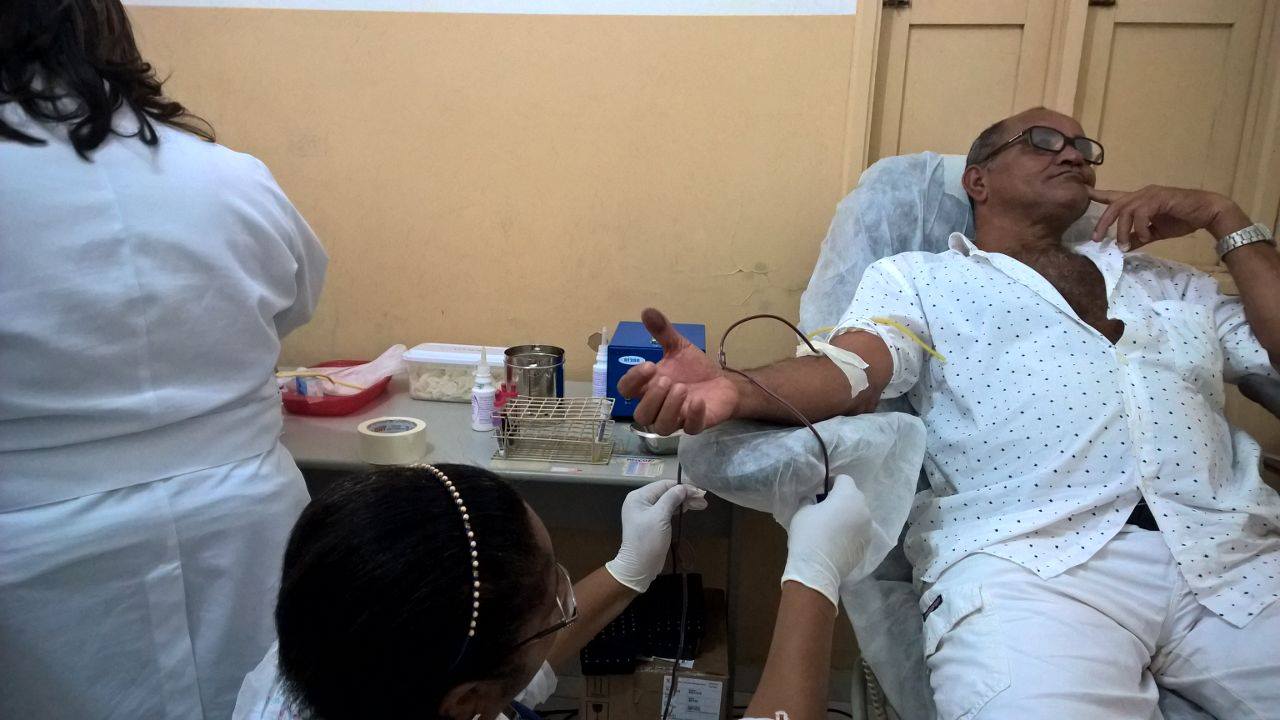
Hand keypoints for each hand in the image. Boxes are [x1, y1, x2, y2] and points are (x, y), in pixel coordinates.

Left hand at [605, 479, 707, 592]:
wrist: (639, 566)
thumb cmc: (648, 540)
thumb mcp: (660, 517)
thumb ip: (671, 499)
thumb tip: (684, 487)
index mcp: (639, 496)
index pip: (664, 485)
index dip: (682, 487)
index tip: (700, 492)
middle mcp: (641, 501)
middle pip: (666, 492)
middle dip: (685, 495)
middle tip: (703, 500)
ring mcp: (646, 512)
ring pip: (668, 502)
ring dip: (684, 502)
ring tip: (701, 505)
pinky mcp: (652, 522)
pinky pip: (666, 511)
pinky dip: (678, 509)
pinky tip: (688, 509)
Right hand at [616, 308, 739, 434]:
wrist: (722, 382)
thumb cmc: (694, 369)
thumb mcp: (678, 347)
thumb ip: (662, 332)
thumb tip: (647, 311)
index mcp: (648, 387)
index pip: (626, 390)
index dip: (632, 380)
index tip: (649, 365)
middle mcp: (658, 407)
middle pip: (641, 415)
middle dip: (651, 398)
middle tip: (666, 380)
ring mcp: (677, 419)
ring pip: (661, 427)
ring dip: (668, 408)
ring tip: (681, 388)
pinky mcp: (696, 425)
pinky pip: (690, 429)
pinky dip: (693, 416)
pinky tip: (699, 401)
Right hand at [780, 475, 869, 606]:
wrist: (817, 569)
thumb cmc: (808, 534)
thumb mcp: (803, 511)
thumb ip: (811, 500)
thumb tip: (814, 500)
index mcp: (848, 495)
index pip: (844, 479)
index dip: (832, 483)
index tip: (821, 493)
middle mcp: (863, 509)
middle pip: (854, 496)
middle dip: (842, 499)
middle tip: (826, 509)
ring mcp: (868, 528)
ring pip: (859, 514)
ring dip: (848, 516)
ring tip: (833, 527)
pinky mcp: (867, 544)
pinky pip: (860, 531)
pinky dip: (852, 531)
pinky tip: (838, 541)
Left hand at [1088, 185, 1250, 248]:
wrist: (1208, 213)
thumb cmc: (1183, 219)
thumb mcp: (1156, 232)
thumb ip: (1139, 237)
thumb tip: (1124, 247)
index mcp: (1141, 200)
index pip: (1115, 196)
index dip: (1099, 195)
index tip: (1084, 193)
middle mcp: (1143, 194)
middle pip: (1115, 205)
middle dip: (1103, 222)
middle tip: (1097, 239)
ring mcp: (1151, 195)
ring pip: (1125, 211)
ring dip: (1122, 230)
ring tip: (1124, 245)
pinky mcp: (1160, 199)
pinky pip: (1141, 213)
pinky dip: (1140, 228)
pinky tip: (1145, 237)